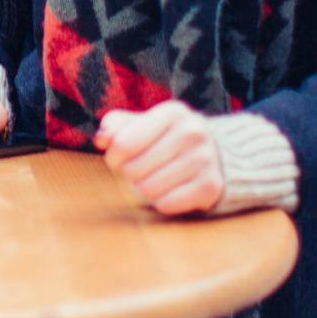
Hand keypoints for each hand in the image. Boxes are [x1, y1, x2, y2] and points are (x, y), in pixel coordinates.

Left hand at [95, 100, 224, 215]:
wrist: (216, 155)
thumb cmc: (166, 138)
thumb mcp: (143, 123)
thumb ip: (116, 126)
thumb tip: (101, 139)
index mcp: (172, 112)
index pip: (122, 144)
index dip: (113, 157)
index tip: (119, 158)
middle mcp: (192, 132)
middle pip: (133, 170)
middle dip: (129, 174)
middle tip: (139, 170)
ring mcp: (205, 160)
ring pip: (148, 190)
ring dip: (143, 190)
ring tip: (153, 179)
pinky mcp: (211, 187)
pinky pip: (166, 205)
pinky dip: (161, 202)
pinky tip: (169, 190)